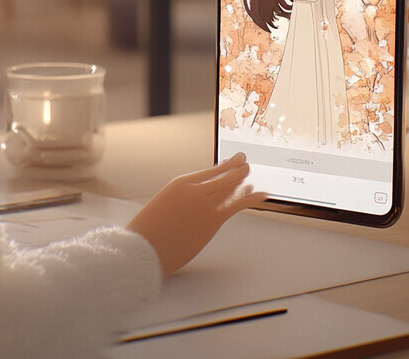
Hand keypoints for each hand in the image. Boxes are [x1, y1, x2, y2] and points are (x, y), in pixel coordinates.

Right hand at [126, 153, 267, 277]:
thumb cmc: (149, 231)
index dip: (222, 167)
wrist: (145, 247)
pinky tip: (263, 194)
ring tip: (250, 170)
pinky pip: (236, 205)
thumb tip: (193, 207)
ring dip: (242, 177)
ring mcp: (205, 204)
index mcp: (180, 184)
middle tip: (244, 161)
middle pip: (222, 175)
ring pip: (229, 186)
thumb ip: (181, 202)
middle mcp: (194, 190)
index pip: (208, 172)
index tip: (229, 163)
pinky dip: (251, 198)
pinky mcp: (212, 220)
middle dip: (235, 167)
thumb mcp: (164, 207)